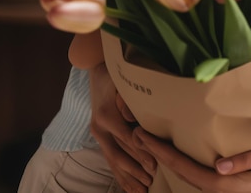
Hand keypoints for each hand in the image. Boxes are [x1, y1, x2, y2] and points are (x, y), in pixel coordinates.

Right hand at [89, 62, 156, 191]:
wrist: (97, 69)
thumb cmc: (115, 74)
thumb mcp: (122, 82)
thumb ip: (128, 100)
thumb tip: (135, 118)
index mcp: (107, 115)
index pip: (126, 139)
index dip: (140, 153)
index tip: (154, 165)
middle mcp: (100, 127)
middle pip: (118, 155)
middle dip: (134, 170)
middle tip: (149, 183)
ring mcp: (98, 132)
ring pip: (112, 160)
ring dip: (126, 176)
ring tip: (140, 190)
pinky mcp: (100, 135)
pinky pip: (109, 157)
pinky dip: (118, 172)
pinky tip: (126, 184)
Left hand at [133, 127, 250, 192]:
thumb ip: (248, 160)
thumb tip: (218, 166)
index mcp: (230, 184)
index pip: (188, 169)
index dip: (163, 153)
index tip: (143, 137)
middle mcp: (224, 188)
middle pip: (182, 174)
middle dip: (158, 155)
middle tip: (137, 135)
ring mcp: (227, 187)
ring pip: (189, 175)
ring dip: (168, 159)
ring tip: (151, 141)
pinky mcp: (231, 182)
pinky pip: (200, 174)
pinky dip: (184, 163)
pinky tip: (178, 152)